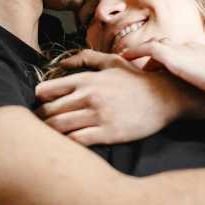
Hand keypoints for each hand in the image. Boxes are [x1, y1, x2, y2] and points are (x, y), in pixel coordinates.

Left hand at [35, 50, 204, 145]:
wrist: (165, 97)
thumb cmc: (138, 80)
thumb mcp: (113, 62)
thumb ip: (86, 58)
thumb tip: (63, 64)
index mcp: (87, 79)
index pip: (46, 90)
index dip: (39, 99)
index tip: (42, 105)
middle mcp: (88, 96)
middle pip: (48, 111)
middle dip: (40, 119)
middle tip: (40, 125)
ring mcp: (97, 116)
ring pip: (58, 127)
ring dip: (49, 133)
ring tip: (49, 137)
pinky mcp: (107, 133)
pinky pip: (76, 141)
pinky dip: (66, 144)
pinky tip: (67, 145)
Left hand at [120, 39, 204, 108]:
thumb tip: (200, 104)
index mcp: (200, 54)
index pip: (174, 53)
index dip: (158, 61)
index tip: (146, 71)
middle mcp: (190, 48)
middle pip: (162, 47)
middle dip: (145, 55)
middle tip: (127, 66)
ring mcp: (184, 51)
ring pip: (153, 46)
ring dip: (137, 53)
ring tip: (119, 62)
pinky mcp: (178, 57)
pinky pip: (149, 49)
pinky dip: (136, 52)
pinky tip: (122, 59)